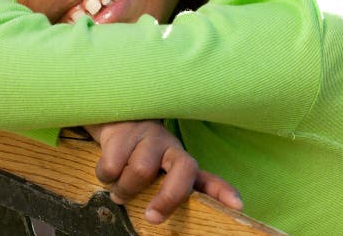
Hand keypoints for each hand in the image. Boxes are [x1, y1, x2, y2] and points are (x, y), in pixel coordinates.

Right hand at [84, 120, 242, 223]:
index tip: (237, 206)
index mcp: (183, 165)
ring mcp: (149, 139)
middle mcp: (171, 150)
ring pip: (139, 172)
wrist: (117, 122)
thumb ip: (165, 196)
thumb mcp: (158, 177)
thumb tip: (154, 220)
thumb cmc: (140, 159)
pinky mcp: (124, 134)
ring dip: (124, 188)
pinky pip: (112, 166)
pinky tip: (108, 171)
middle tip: (151, 217)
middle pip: (181, 171)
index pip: (208, 179)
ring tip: (120, 189)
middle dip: (168, 198)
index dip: (222, 192)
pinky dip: (106, 176)